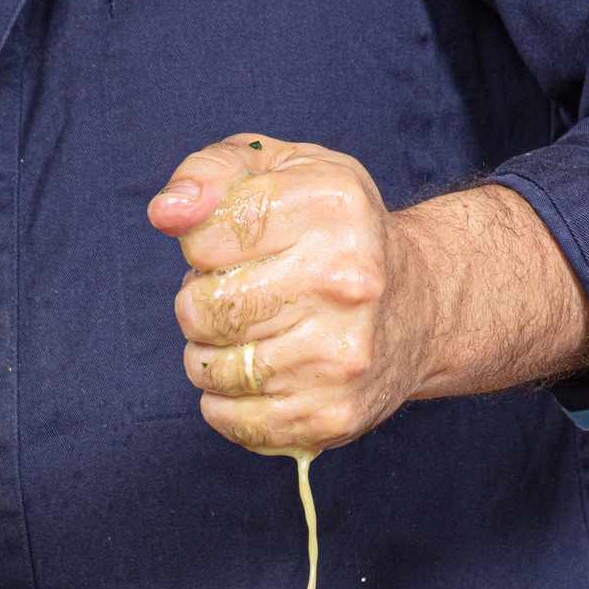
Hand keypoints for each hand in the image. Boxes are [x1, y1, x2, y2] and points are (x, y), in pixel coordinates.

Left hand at [147, 134, 439, 453]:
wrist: (421, 307)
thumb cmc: (334, 232)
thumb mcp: (284, 170)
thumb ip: (213, 172)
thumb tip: (166, 211)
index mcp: (331, 209)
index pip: (204, 236)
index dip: (201, 244)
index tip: (234, 246)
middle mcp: (345, 283)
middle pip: (202, 307)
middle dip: (200, 302)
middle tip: (236, 295)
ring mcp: (341, 355)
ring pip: (209, 368)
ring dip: (209, 354)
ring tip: (249, 334)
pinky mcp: (333, 413)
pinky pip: (231, 418)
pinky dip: (225, 402)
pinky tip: (256, 376)